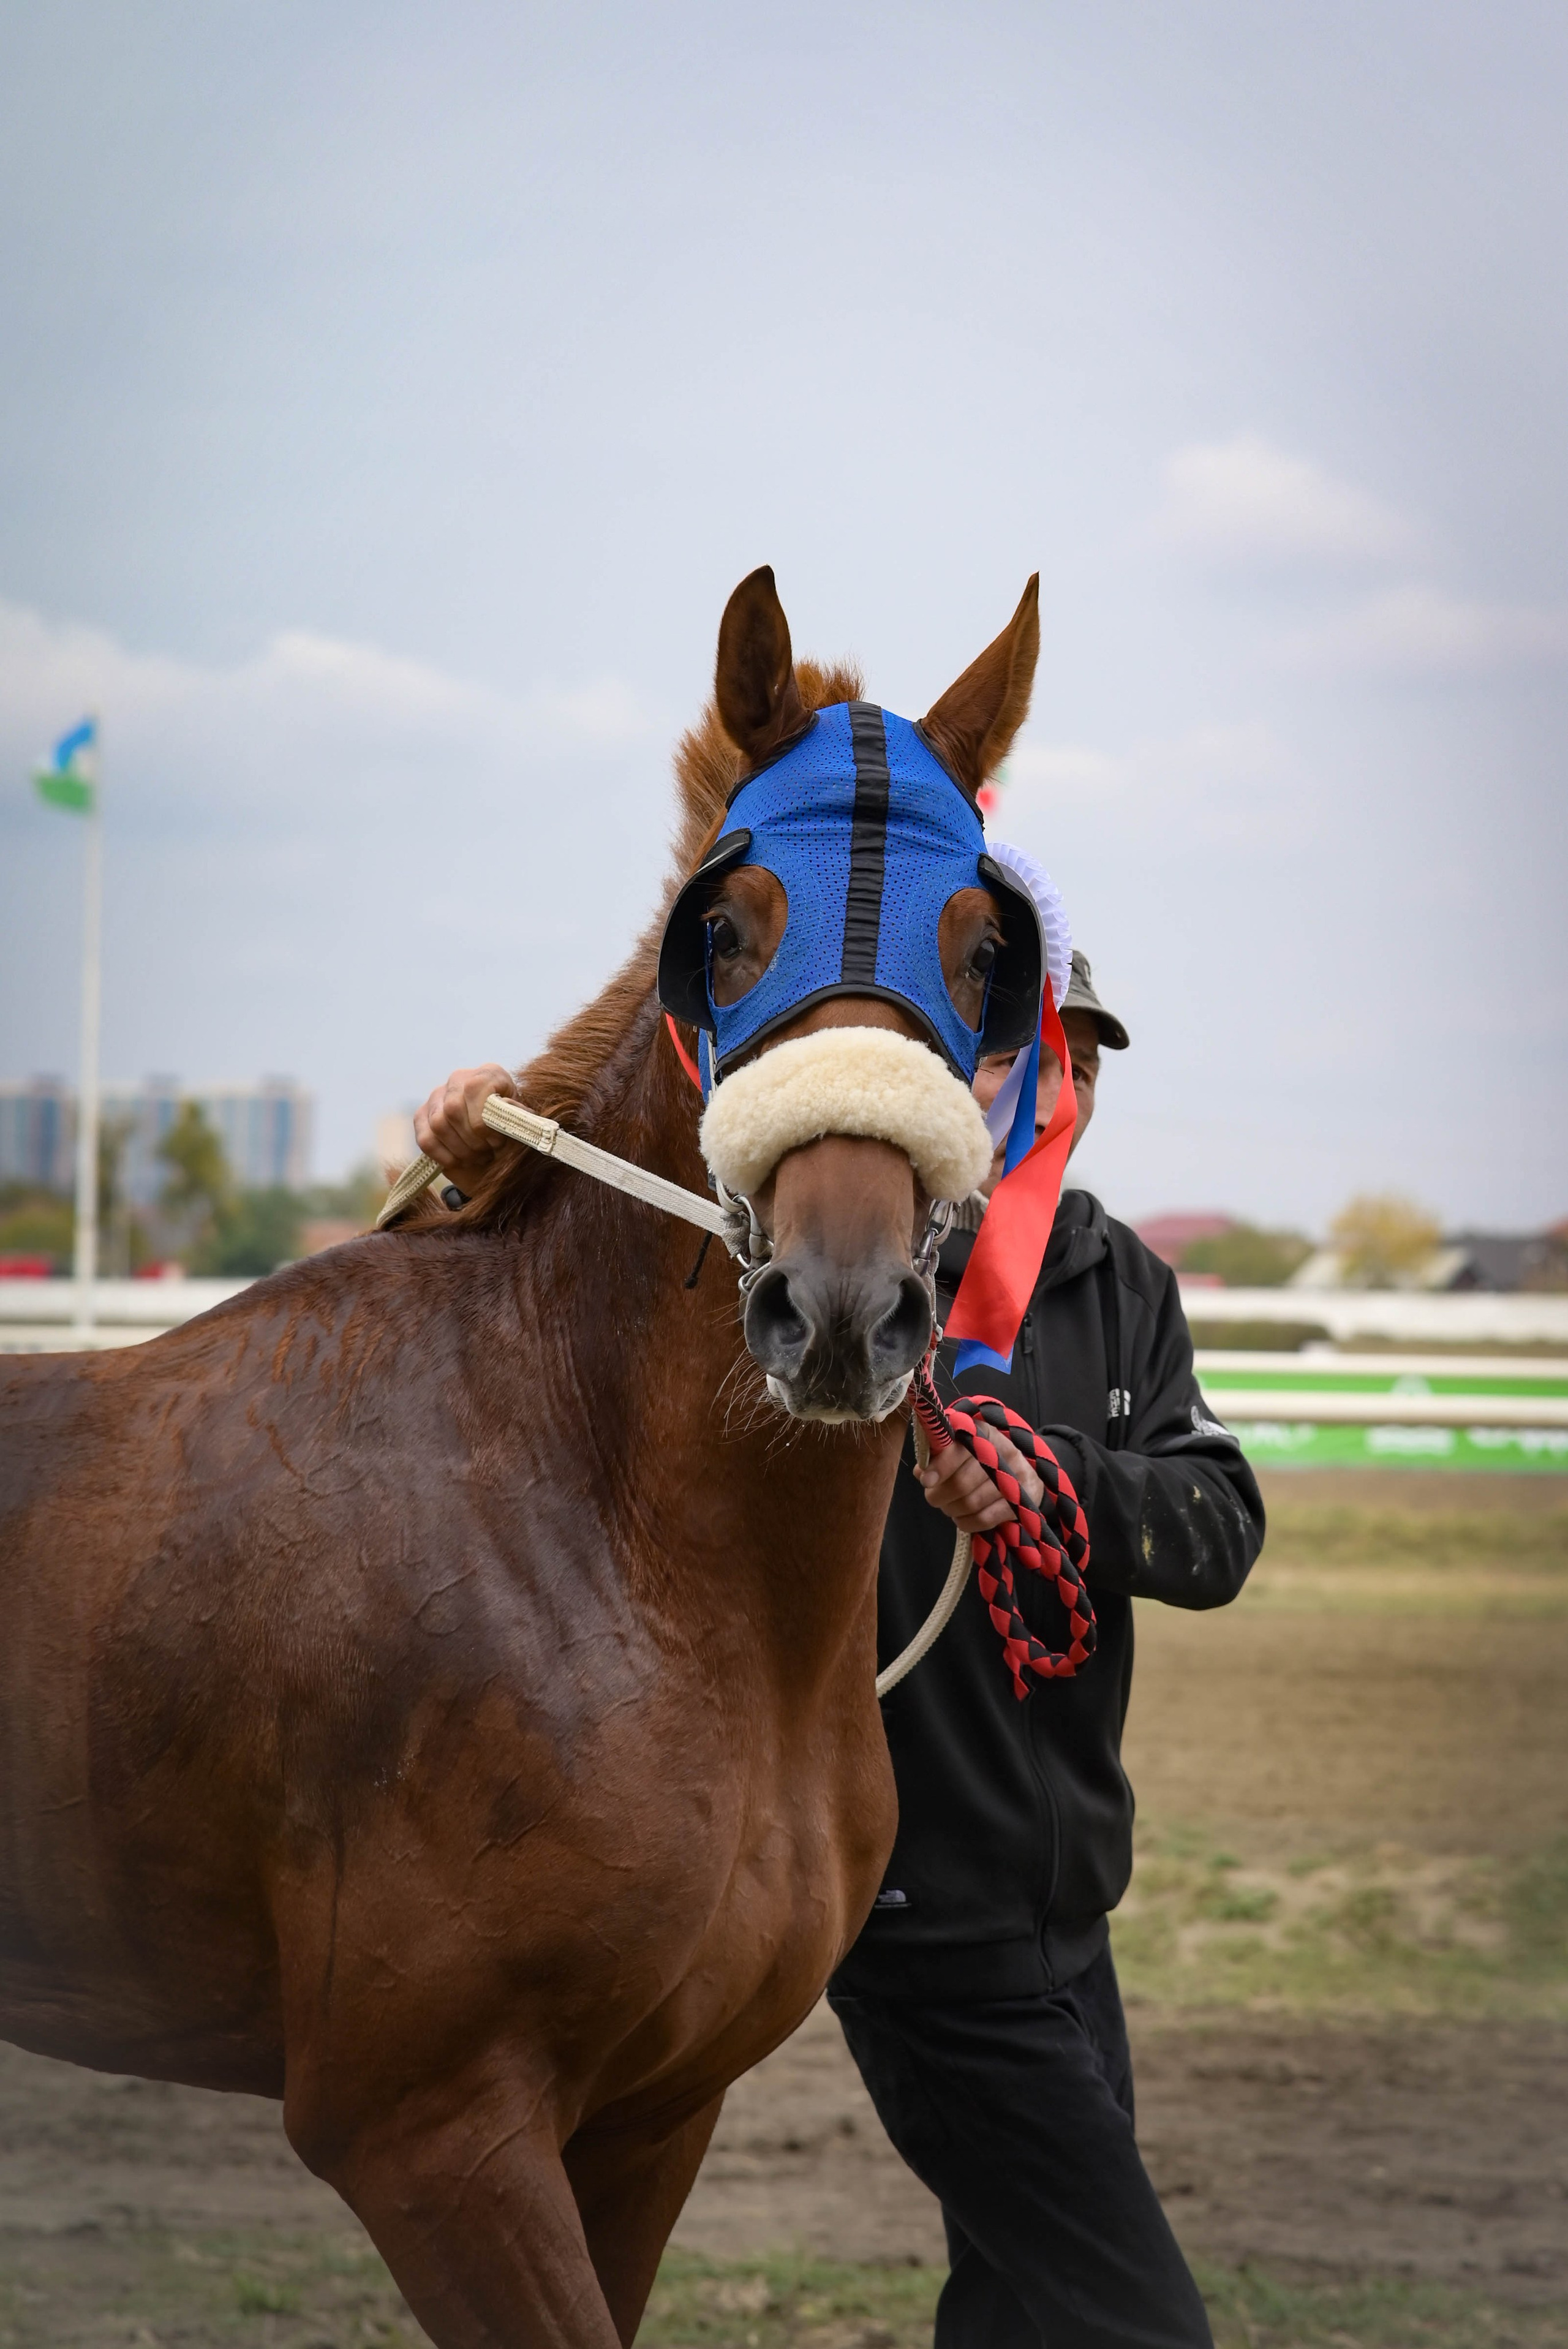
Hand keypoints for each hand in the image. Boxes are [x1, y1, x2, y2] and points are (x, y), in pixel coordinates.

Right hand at [413, 1064, 516, 1193]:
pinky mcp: (423, 1116)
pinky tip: (459, 1161)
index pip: (473, 1089)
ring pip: (438, 1124)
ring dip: (460, 1149)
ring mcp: (437, 1096)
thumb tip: (518, 1116)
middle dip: (472, 1140)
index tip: (498, 1142)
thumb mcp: (522, 1124)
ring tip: (477, 1157)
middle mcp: (459, 1079)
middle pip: (453, 1109)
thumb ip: (519, 1119)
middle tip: (487, 1153)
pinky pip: (425, 1138)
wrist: (497, 1143)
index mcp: (488, 1074)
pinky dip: (442, 1155)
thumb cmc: (511, 1131)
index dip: (484, 1121)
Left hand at [916, 1422, 1043, 1535]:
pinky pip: (985, 1519)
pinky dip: (967, 1522)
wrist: (1022, 1470)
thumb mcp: (960, 1447)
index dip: (940, 1466)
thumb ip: (938, 1456)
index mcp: (983, 1433)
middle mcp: (1003, 1451)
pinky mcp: (1024, 1500)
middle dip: (940, 1495)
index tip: (926, 1481)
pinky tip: (962, 1517)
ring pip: (971, 1503)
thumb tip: (921, 1472)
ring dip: (952, 1509)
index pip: (958, 1451)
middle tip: (934, 1497)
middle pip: (962, 1483)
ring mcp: (1016, 1476)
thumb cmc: (980, 1458)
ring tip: (949, 1506)